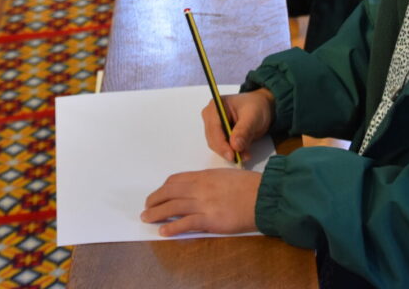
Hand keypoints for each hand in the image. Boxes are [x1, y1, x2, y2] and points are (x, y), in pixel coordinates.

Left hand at [141, 168, 260, 235]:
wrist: (262, 196)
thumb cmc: (248, 185)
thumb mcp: (225, 175)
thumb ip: (209, 181)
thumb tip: (196, 189)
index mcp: (204, 175)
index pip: (176, 180)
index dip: (163, 188)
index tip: (158, 194)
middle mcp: (200, 187)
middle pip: (170, 192)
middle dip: (155, 199)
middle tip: (146, 207)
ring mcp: (204, 203)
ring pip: (173, 206)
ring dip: (157, 213)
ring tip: (147, 219)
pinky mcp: (210, 219)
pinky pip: (186, 223)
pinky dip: (172, 227)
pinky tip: (163, 232)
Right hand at [202, 90, 274, 162]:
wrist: (260, 108)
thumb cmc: (255, 106)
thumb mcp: (253, 116)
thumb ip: (244, 130)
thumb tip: (235, 145)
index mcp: (216, 106)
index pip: (214, 128)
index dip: (221, 144)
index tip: (232, 155)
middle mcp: (210, 116)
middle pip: (213, 139)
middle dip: (227, 150)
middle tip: (243, 157)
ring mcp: (213, 126)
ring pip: (216, 146)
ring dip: (230, 153)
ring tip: (246, 154)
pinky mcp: (218, 135)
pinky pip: (222, 148)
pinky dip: (232, 152)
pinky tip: (243, 152)